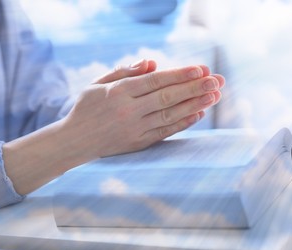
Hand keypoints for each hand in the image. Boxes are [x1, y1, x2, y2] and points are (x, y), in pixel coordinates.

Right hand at [63, 61, 224, 159]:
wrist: (74, 141)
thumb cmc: (87, 108)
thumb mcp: (98, 84)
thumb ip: (124, 71)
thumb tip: (152, 63)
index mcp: (118, 92)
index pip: (155, 81)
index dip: (179, 74)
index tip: (200, 68)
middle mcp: (129, 110)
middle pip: (167, 97)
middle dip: (195, 88)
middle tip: (217, 80)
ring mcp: (135, 129)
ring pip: (170, 114)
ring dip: (194, 105)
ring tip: (215, 96)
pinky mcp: (139, 143)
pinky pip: (165, 132)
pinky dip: (183, 122)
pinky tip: (199, 114)